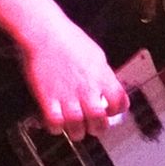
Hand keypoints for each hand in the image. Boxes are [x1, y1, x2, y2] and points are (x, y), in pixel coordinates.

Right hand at [16, 12, 128, 138]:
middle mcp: (88, 90)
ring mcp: (68, 97)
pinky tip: (57, 124)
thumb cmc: (69, 38)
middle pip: (99, 122)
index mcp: (103, 78)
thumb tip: (107, 86)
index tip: (111, 112)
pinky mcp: (48, 100)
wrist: (44, 33)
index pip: (120, 103)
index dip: (117, 111)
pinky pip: (55, 124)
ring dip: (77, 132)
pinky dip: (56, 128)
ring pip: (77, 128)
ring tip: (75, 130)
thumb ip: (104, 74)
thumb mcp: (96, 54)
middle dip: (97, 128)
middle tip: (93, 127)